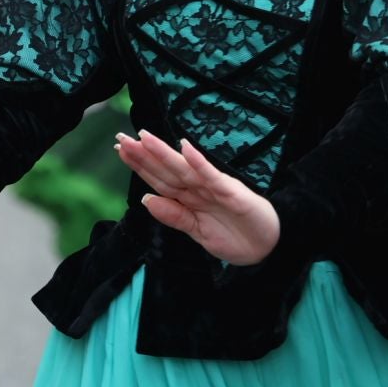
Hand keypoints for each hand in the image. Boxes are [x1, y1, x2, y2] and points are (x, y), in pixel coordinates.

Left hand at [116, 130, 279, 265]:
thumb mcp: (198, 233)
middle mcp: (199, 188)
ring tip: (144, 138)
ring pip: (184, 169)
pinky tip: (185, 147)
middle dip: (144, 154)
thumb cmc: (235, 238)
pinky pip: (211, 176)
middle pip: (167, 170)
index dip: (140, 165)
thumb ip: (174, 216)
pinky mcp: (231, 191)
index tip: (120, 150)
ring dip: (164, 153)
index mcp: (190, 198)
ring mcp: (214, 188)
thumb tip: (146, 199)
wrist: (267, 249)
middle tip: (121, 138)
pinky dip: (198, 162)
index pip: (160, 179)